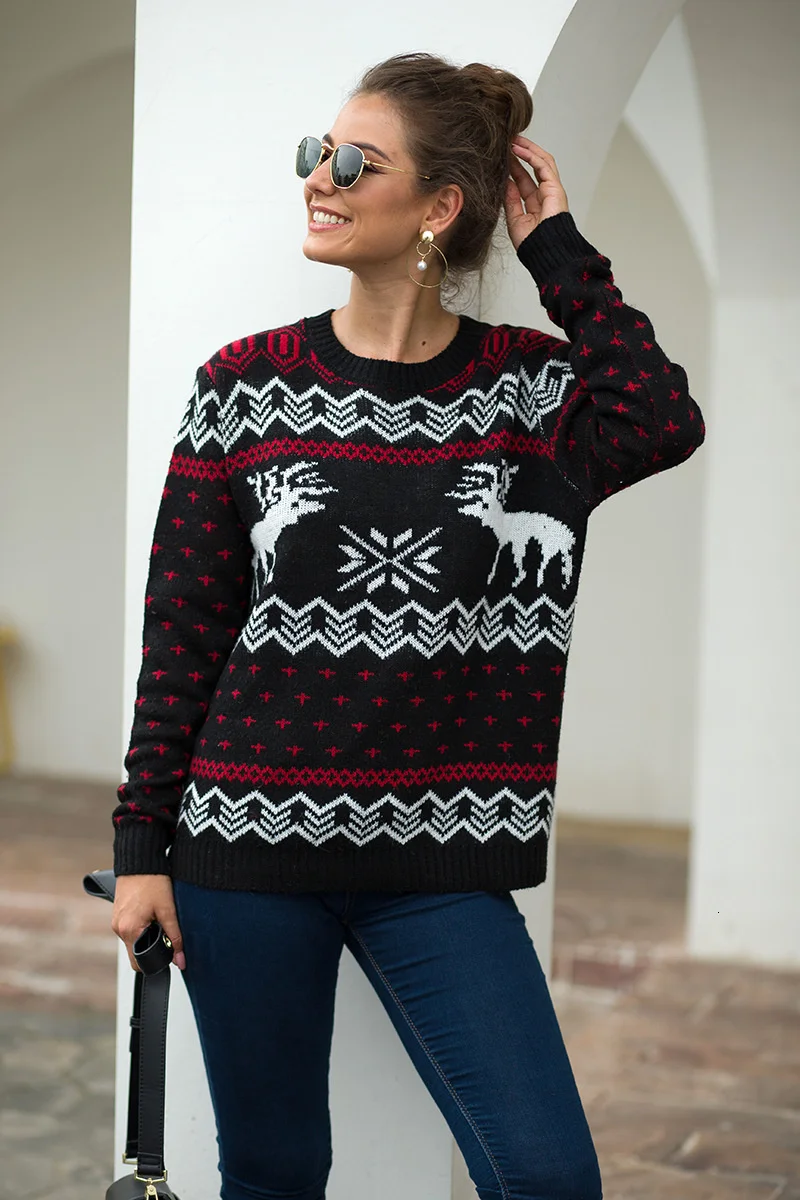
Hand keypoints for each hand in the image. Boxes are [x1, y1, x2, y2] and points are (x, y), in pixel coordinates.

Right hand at [111, 874, 185, 972]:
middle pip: (136, 953)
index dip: (156, 962)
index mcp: (129, 930)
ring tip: (158, 920)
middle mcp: (118, 928)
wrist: (141, 860)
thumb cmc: (153, 880)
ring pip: (134, 941)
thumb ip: (175, 937)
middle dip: (151, 950)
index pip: (139, 964)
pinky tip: (150, 914)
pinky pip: (130, 929)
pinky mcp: (118, 914)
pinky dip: (141, 928)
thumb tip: (180, 960)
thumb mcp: (168, 910)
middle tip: (166, 934)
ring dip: (147, 937)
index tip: (169, 954)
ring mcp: (116, 921)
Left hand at [504, 136, 569, 251]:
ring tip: (512, 139)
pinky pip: (543, 165)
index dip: (513, 168)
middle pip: (533, 168)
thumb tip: (505, 182)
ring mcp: (552, 190)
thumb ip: (510, 200)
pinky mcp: (555, 187)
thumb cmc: (532, 244)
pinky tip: (519, 148)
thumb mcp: (514, 219)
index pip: (523, 181)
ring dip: (527, 149)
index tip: (501, 158)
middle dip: (521, 154)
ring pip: (541, 162)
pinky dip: (531, 155)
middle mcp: (545, 196)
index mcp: (535, 205)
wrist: (544, 251)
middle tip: (507, 142)